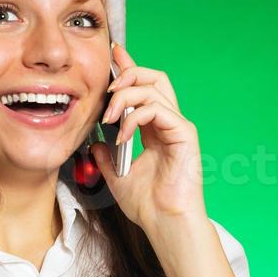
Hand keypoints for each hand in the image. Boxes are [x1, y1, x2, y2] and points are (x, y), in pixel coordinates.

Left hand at [90, 43, 207, 233]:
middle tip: (107, 89)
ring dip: (125, 98)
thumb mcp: (115, 174)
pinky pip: (158, 110)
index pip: (142, 88)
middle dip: (128, 74)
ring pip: (153, 88)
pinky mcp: (184, 134)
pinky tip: (122, 136)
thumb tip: (93, 141)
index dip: (128, 68)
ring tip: (109, 118)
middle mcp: (168, 122)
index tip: (112, 54)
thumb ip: (105, 155)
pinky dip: (135, 118)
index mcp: (154, 128)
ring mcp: (177, 126)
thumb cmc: (146, 204)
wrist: (164, 222)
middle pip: (153, 77)